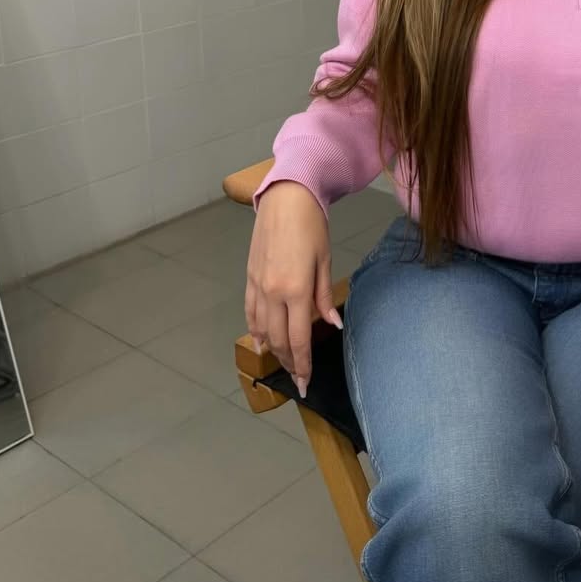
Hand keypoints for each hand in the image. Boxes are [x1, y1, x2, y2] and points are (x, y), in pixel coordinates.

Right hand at [245, 181, 341, 398]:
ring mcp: (258, 286)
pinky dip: (255, 330)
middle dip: (288, 361)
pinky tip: (261, 341)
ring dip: (273, 349)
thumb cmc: (312, 226)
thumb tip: (331, 324)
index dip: (302, 364)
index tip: (305, 382)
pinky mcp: (249, 278)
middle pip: (279, 339)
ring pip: (262, 329)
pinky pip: (250, 312)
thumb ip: (323, 297)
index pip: (299, 339)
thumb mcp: (325, 261)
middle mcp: (273, 293)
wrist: (286, 199)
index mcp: (296, 291)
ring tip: (283, 362)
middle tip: (297, 378)